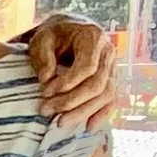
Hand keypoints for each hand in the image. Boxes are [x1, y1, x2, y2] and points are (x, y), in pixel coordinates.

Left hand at [26, 15, 118, 132]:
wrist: (69, 29)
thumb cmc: (54, 35)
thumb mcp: (43, 39)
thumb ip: (43, 57)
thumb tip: (46, 79)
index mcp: (93, 38)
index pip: (86, 68)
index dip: (66, 84)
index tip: (44, 92)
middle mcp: (109, 52)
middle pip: (98, 85)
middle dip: (71, 102)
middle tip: (45, 111)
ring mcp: (113, 67)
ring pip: (107, 95)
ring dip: (83, 112)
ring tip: (60, 123)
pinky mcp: (112, 79)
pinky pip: (113, 99)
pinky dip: (102, 114)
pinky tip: (88, 127)